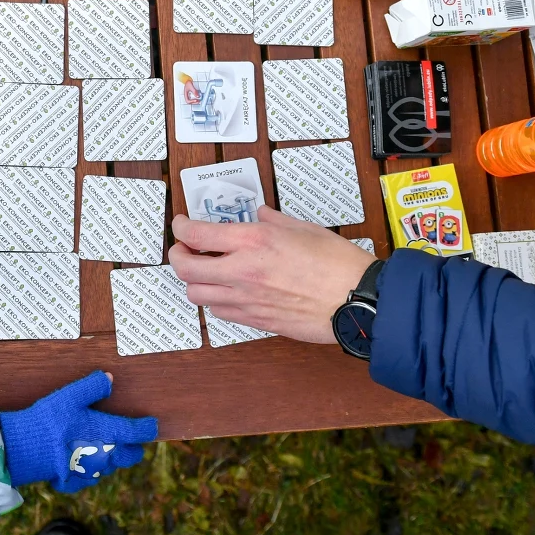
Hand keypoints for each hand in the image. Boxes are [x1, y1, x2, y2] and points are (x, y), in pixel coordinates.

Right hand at [0, 371, 156, 493]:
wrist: (23, 449)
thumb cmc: (50, 420)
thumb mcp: (70, 396)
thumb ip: (93, 386)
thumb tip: (110, 379)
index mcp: (109, 434)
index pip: (137, 433)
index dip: (147, 428)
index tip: (152, 425)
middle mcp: (105, 457)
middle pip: (129, 457)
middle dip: (132, 449)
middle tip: (128, 439)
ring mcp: (89, 473)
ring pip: (109, 467)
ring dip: (109, 458)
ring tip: (99, 446)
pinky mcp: (73, 483)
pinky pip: (87, 477)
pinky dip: (86, 469)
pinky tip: (76, 459)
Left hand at [169, 207, 374, 343]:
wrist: (357, 301)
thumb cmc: (337, 264)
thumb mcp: (303, 227)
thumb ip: (273, 220)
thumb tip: (258, 214)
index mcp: (254, 241)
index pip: (196, 234)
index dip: (181, 227)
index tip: (181, 224)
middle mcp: (243, 271)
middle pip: (185, 267)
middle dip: (177, 255)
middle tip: (183, 248)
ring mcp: (247, 299)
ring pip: (196, 294)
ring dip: (194, 280)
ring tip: (205, 270)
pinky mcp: (256, 320)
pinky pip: (219, 311)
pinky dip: (214, 299)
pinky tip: (226, 290)